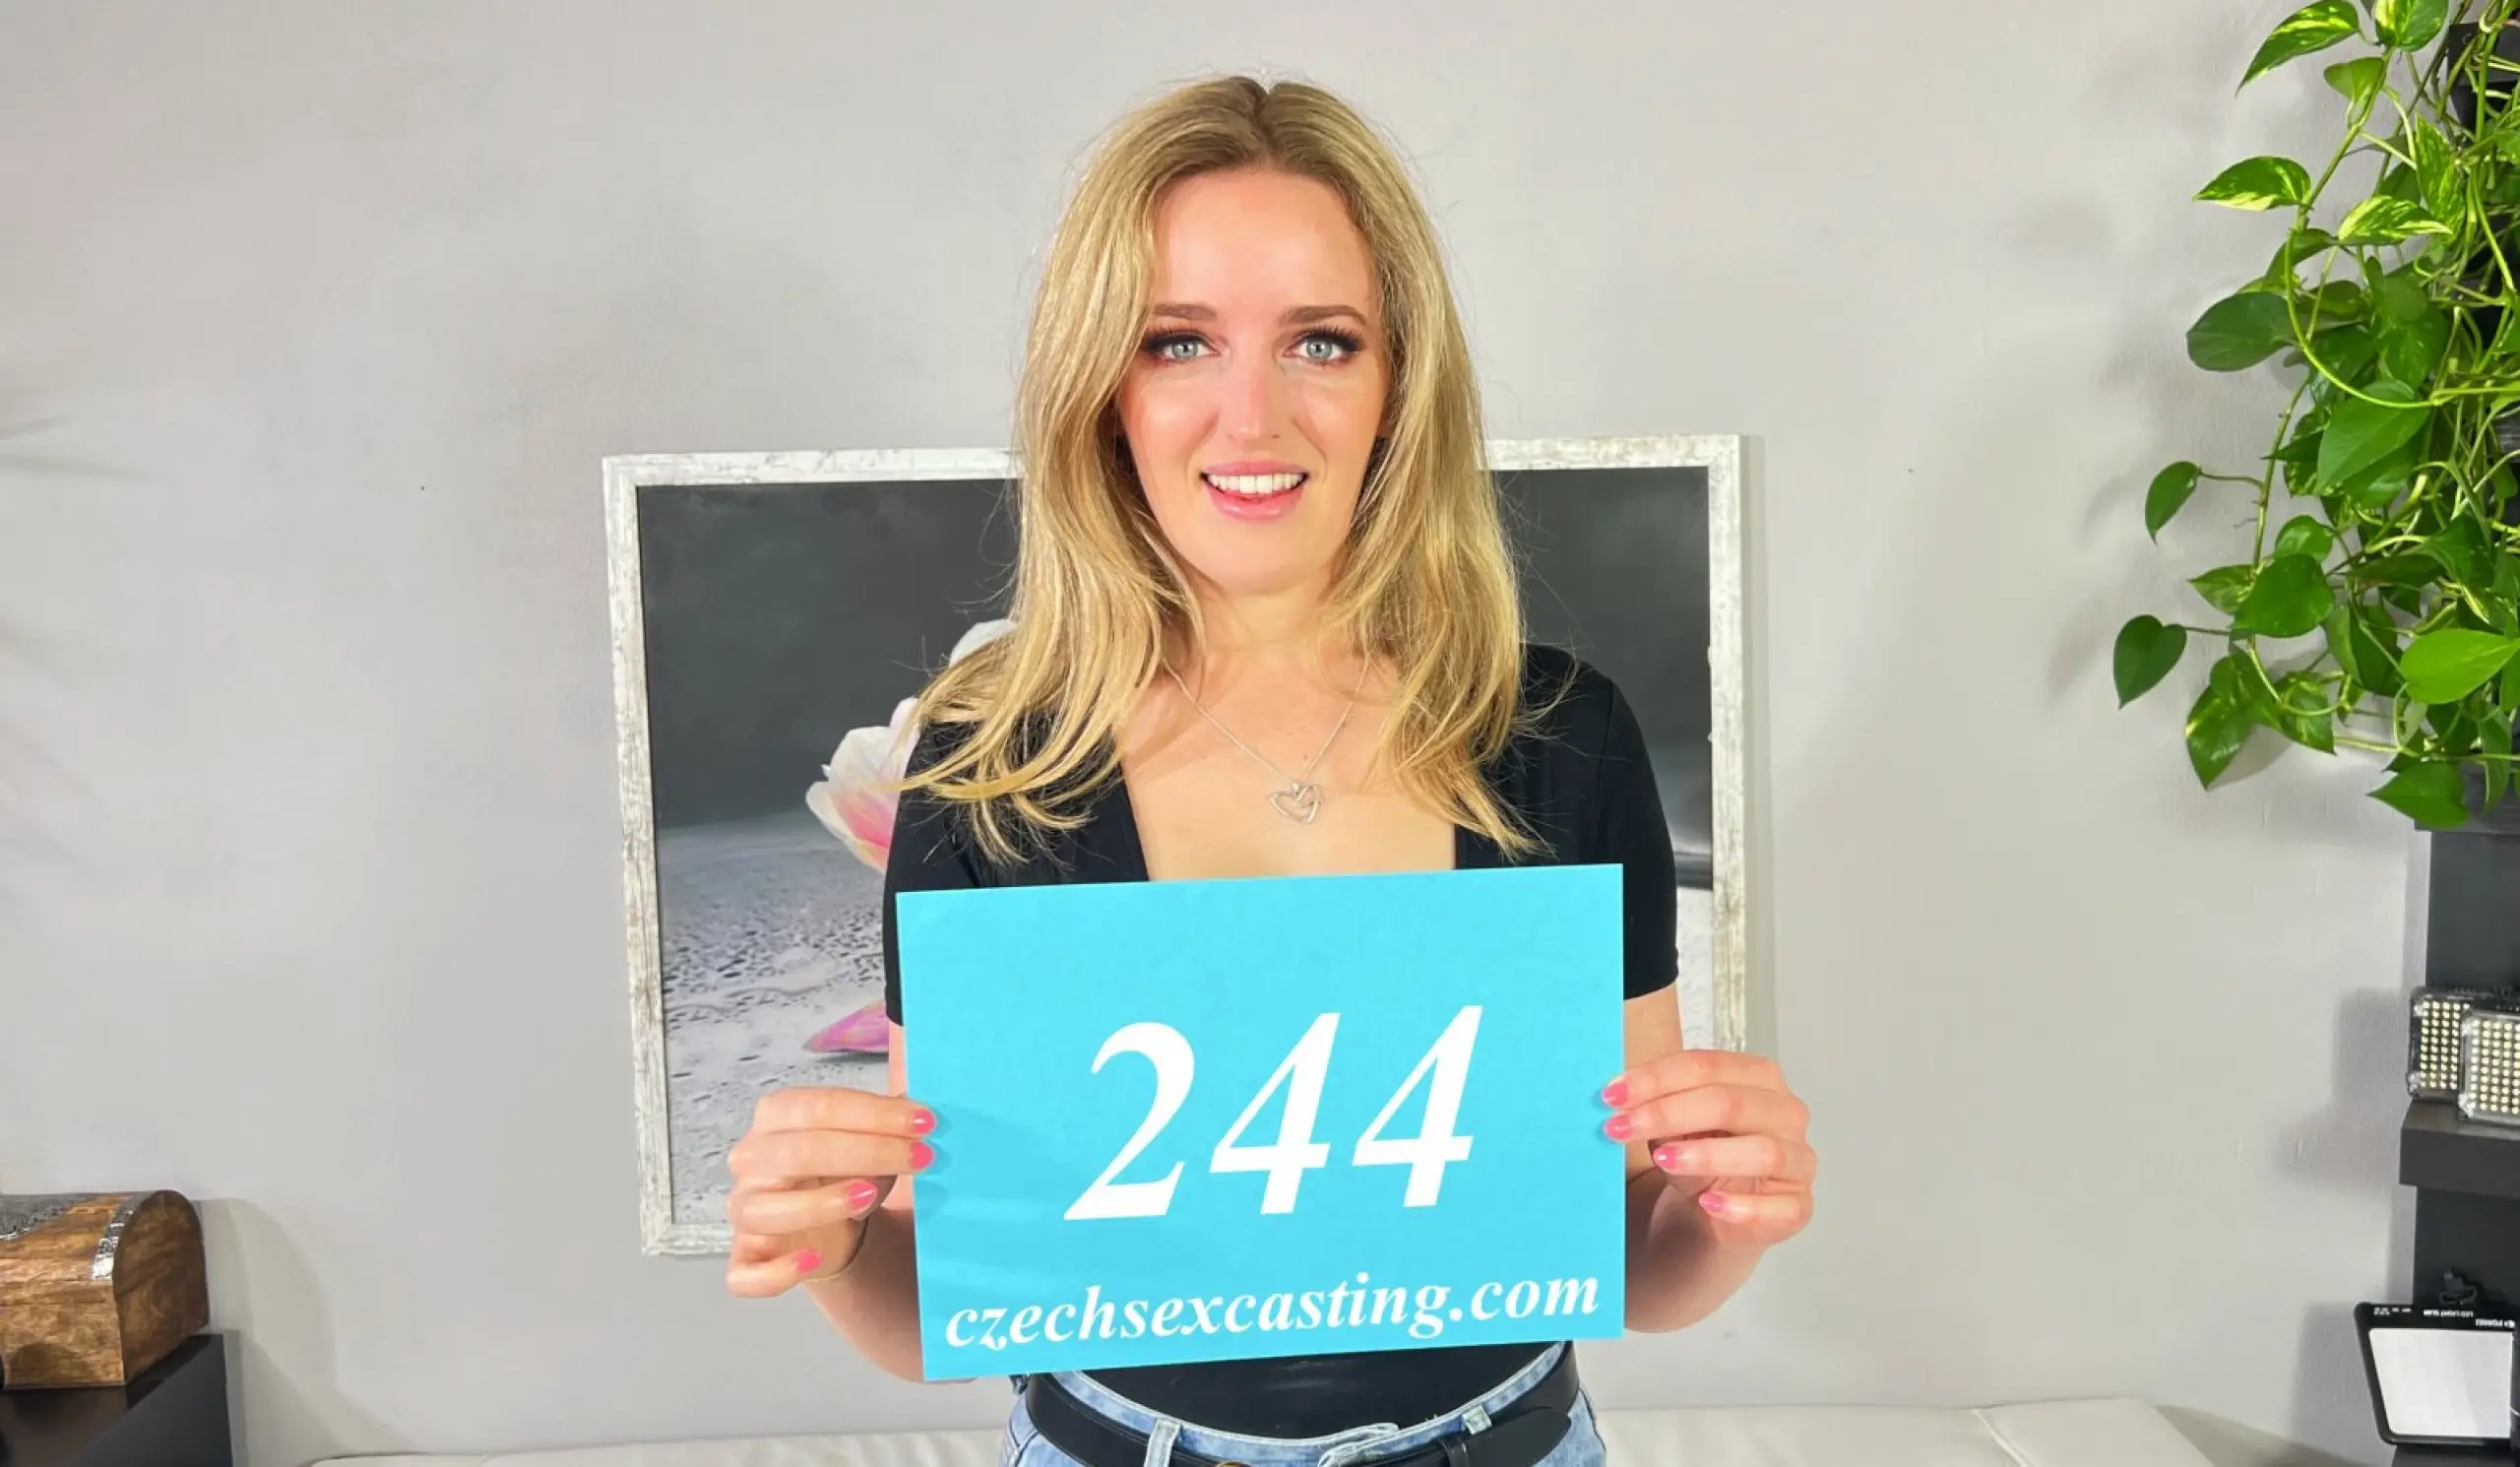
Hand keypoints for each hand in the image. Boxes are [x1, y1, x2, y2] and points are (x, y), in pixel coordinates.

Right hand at [724, 1086, 933, 1296]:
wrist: (834, 1225)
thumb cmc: (849, 1170)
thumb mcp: (872, 1133)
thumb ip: (892, 1112)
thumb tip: (922, 1092)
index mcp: (777, 1116)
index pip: (819, 1107)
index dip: (875, 1113)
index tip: (925, 1122)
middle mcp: (752, 1159)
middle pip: (800, 1151)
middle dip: (868, 1152)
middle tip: (923, 1157)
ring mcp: (745, 1210)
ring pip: (765, 1210)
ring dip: (821, 1204)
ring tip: (871, 1196)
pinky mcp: (746, 1258)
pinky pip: (746, 1273)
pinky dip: (775, 1272)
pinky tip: (812, 1262)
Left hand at [1602, 1051, 1813, 1248]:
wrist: (1717, 1208)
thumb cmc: (1698, 1154)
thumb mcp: (1673, 1125)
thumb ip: (1656, 1107)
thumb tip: (1618, 1098)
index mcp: (1757, 1077)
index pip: (1707, 1066)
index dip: (1656, 1078)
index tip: (1612, 1095)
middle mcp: (1785, 1112)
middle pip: (1731, 1102)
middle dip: (1670, 1113)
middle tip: (1624, 1126)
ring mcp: (1797, 1160)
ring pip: (1762, 1151)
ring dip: (1707, 1154)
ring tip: (1664, 1160)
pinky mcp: (1797, 1206)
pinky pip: (1777, 1207)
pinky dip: (1741, 1206)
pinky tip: (1708, 1203)